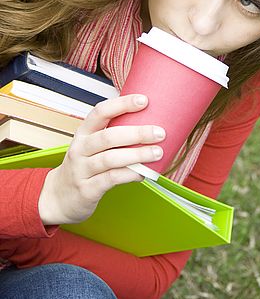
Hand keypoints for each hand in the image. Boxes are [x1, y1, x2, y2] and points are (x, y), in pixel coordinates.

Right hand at [38, 94, 165, 224]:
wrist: (59, 198)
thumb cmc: (85, 166)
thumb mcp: (92, 146)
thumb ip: (114, 135)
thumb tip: (149, 122)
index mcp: (84, 133)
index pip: (101, 112)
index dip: (122, 104)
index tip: (144, 100)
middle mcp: (80, 149)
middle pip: (108, 136)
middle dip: (137, 133)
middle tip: (160, 133)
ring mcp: (82, 169)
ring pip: (110, 159)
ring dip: (137, 155)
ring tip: (157, 153)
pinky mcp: (87, 189)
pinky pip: (111, 179)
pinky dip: (129, 175)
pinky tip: (143, 173)